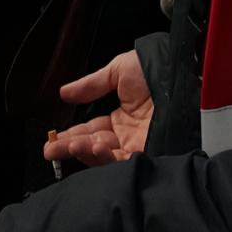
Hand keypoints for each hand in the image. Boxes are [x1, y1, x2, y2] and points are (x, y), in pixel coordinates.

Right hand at [42, 49, 153, 165]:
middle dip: (70, 148)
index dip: (71, 134)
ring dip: (84, 151)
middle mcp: (127, 135)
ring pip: (103, 157)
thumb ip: (91, 85)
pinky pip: (120, 162)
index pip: (91, 130)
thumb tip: (63, 92)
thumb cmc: (154, 69)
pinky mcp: (145, 154)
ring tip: (69, 145)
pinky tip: (95, 145)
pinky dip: (104, 156)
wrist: (181, 77)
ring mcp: (136, 146)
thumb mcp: (119, 70)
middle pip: (93, 146)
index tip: (52, 139)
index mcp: (121, 117)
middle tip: (50, 150)